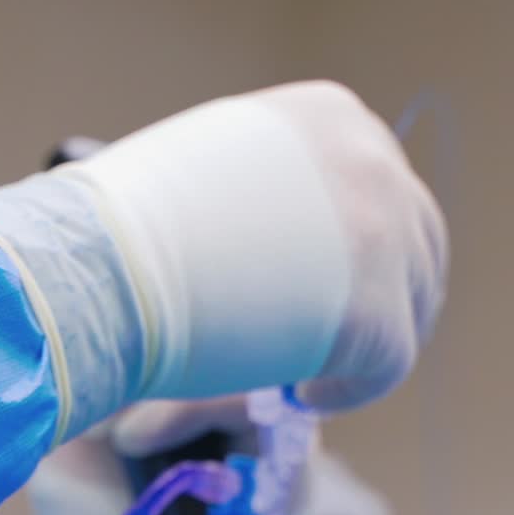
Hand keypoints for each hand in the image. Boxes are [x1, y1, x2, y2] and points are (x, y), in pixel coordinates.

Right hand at [54, 80, 447, 411]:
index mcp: (329, 117)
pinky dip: (349, 389)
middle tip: (331, 349)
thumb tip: (274, 241)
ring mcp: (381, 234)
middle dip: (381, 300)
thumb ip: (260, 191)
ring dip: (362, 347)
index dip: (355, 252)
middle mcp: (371, 159)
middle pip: (416, 242)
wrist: (97, 266)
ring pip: (410, 307)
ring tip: (304, 376)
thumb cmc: (116, 230)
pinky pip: (387, 365)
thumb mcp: (205, 171)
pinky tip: (302, 396)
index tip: (318, 294)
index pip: (377, 188)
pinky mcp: (374, 310)